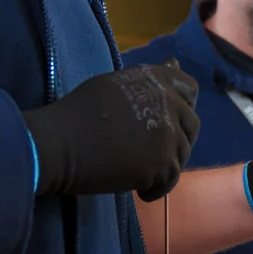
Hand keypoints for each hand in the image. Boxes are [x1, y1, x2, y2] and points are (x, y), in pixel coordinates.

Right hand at [26, 64, 200, 200]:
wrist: (60, 143)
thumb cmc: (78, 113)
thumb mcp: (115, 84)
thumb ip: (150, 80)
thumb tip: (175, 64)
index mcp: (155, 80)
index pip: (189, 89)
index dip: (183, 106)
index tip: (168, 122)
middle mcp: (167, 102)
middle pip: (191, 125)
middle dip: (176, 142)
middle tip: (150, 154)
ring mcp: (168, 133)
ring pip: (182, 155)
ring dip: (164, 166)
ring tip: (138, 172)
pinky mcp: (162, 162)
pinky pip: (170, 180)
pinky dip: (156, 188)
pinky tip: (140, 190)